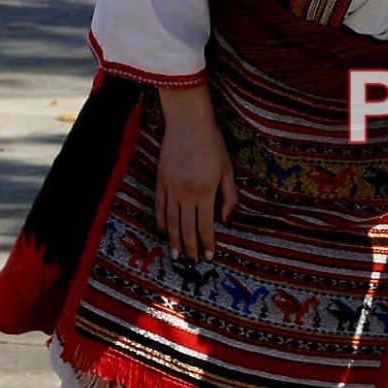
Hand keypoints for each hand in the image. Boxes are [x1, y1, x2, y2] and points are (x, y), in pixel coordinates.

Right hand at [155, 87, 237, 259]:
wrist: (188, 124)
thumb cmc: (212, 145)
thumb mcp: (227, 170)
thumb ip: (229, 197)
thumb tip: (226, 220)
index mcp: (204, 192)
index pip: (205, 226)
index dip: (207, 244)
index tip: (210, 257)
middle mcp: (185, 194)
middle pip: (186, 228)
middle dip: (190, 248)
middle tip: (192, 263)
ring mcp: (170, 189)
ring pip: (171, 221)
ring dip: (173, 240)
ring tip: (175, 255)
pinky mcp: (160, 181)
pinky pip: (159, 207)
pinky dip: (160, 221)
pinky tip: (163, 231)